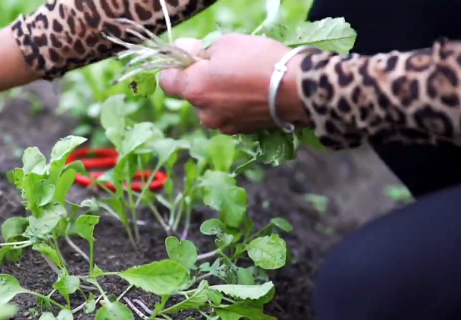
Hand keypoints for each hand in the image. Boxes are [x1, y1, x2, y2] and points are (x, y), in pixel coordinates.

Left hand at [159, 34, 308, 134]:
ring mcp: (222, 124)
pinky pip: (228, 114)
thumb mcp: (226, 44)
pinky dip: (234, 105)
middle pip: (192, 94)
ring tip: (244, 80)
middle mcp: (203, 113)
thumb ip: (200, 51)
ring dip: (219, 94)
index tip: (190, 59)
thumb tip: (185, 53)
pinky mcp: (239, 131)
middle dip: (203, 80)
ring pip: (211, 106)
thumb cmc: (259, 60)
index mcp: (194, 89)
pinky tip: (252, 93)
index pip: (167, 81)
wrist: (296, 89)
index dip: (175, 67)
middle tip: (226, 65)